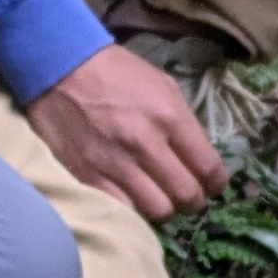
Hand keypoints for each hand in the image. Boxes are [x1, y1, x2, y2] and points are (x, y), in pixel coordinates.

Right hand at [31, 42, 225, 220]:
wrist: (60, 67)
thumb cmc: (116, 72)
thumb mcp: (163, 85)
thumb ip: (184, 123)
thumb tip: (198, 157)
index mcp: (170, 117)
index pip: (208, 167)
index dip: (216, 183)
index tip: (212, 185)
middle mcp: (146, 144)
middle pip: (186, 194)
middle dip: (194, 201)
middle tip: (188, 197)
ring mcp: (116, 163)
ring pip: (157, 210)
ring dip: (164, 208)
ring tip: (159, 199)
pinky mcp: (88, 176)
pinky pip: (123, 211)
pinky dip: (133, 210)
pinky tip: (133, 199)